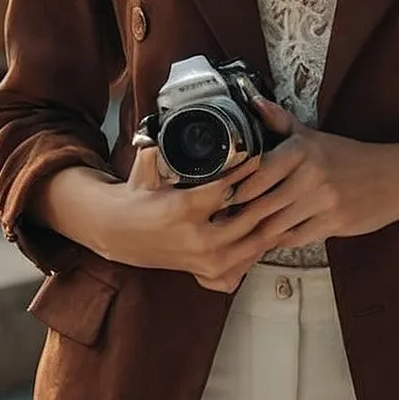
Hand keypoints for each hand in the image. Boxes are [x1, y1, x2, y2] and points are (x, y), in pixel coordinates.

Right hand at [96, 139, 305, 291]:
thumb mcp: (146, 169)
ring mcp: (206, 262)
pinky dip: (256, 249)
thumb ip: (161, 148)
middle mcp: (198, 239)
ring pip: (255, 244)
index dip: (247, 170)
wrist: (118, 232)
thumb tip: (174, 126)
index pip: (228, 188)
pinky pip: (245, 266)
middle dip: (267, 198)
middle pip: (250, 218)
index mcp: (183, 210)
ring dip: (268, 224)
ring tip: (279, 204)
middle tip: (280, 180)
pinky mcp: (208, 274)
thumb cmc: (137, 198)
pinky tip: (262, 232)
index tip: (258, 157)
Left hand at [226, 99, 398, 249]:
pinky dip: (281, 240)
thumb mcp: (316, 136)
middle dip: (239, 216)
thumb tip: (253, 102)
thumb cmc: (352, 158)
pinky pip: (296, 238)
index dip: (234, 189)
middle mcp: (311, 174)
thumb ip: (281, 121)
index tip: (217, 197)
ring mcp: (323, 201)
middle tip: (219, 223)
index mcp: (302, 150)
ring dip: (256, 232)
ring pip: (275, 224)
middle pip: (261, 203)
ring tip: (239, 235)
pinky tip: (272, 238)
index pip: (257, 172)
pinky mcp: (334, 223)